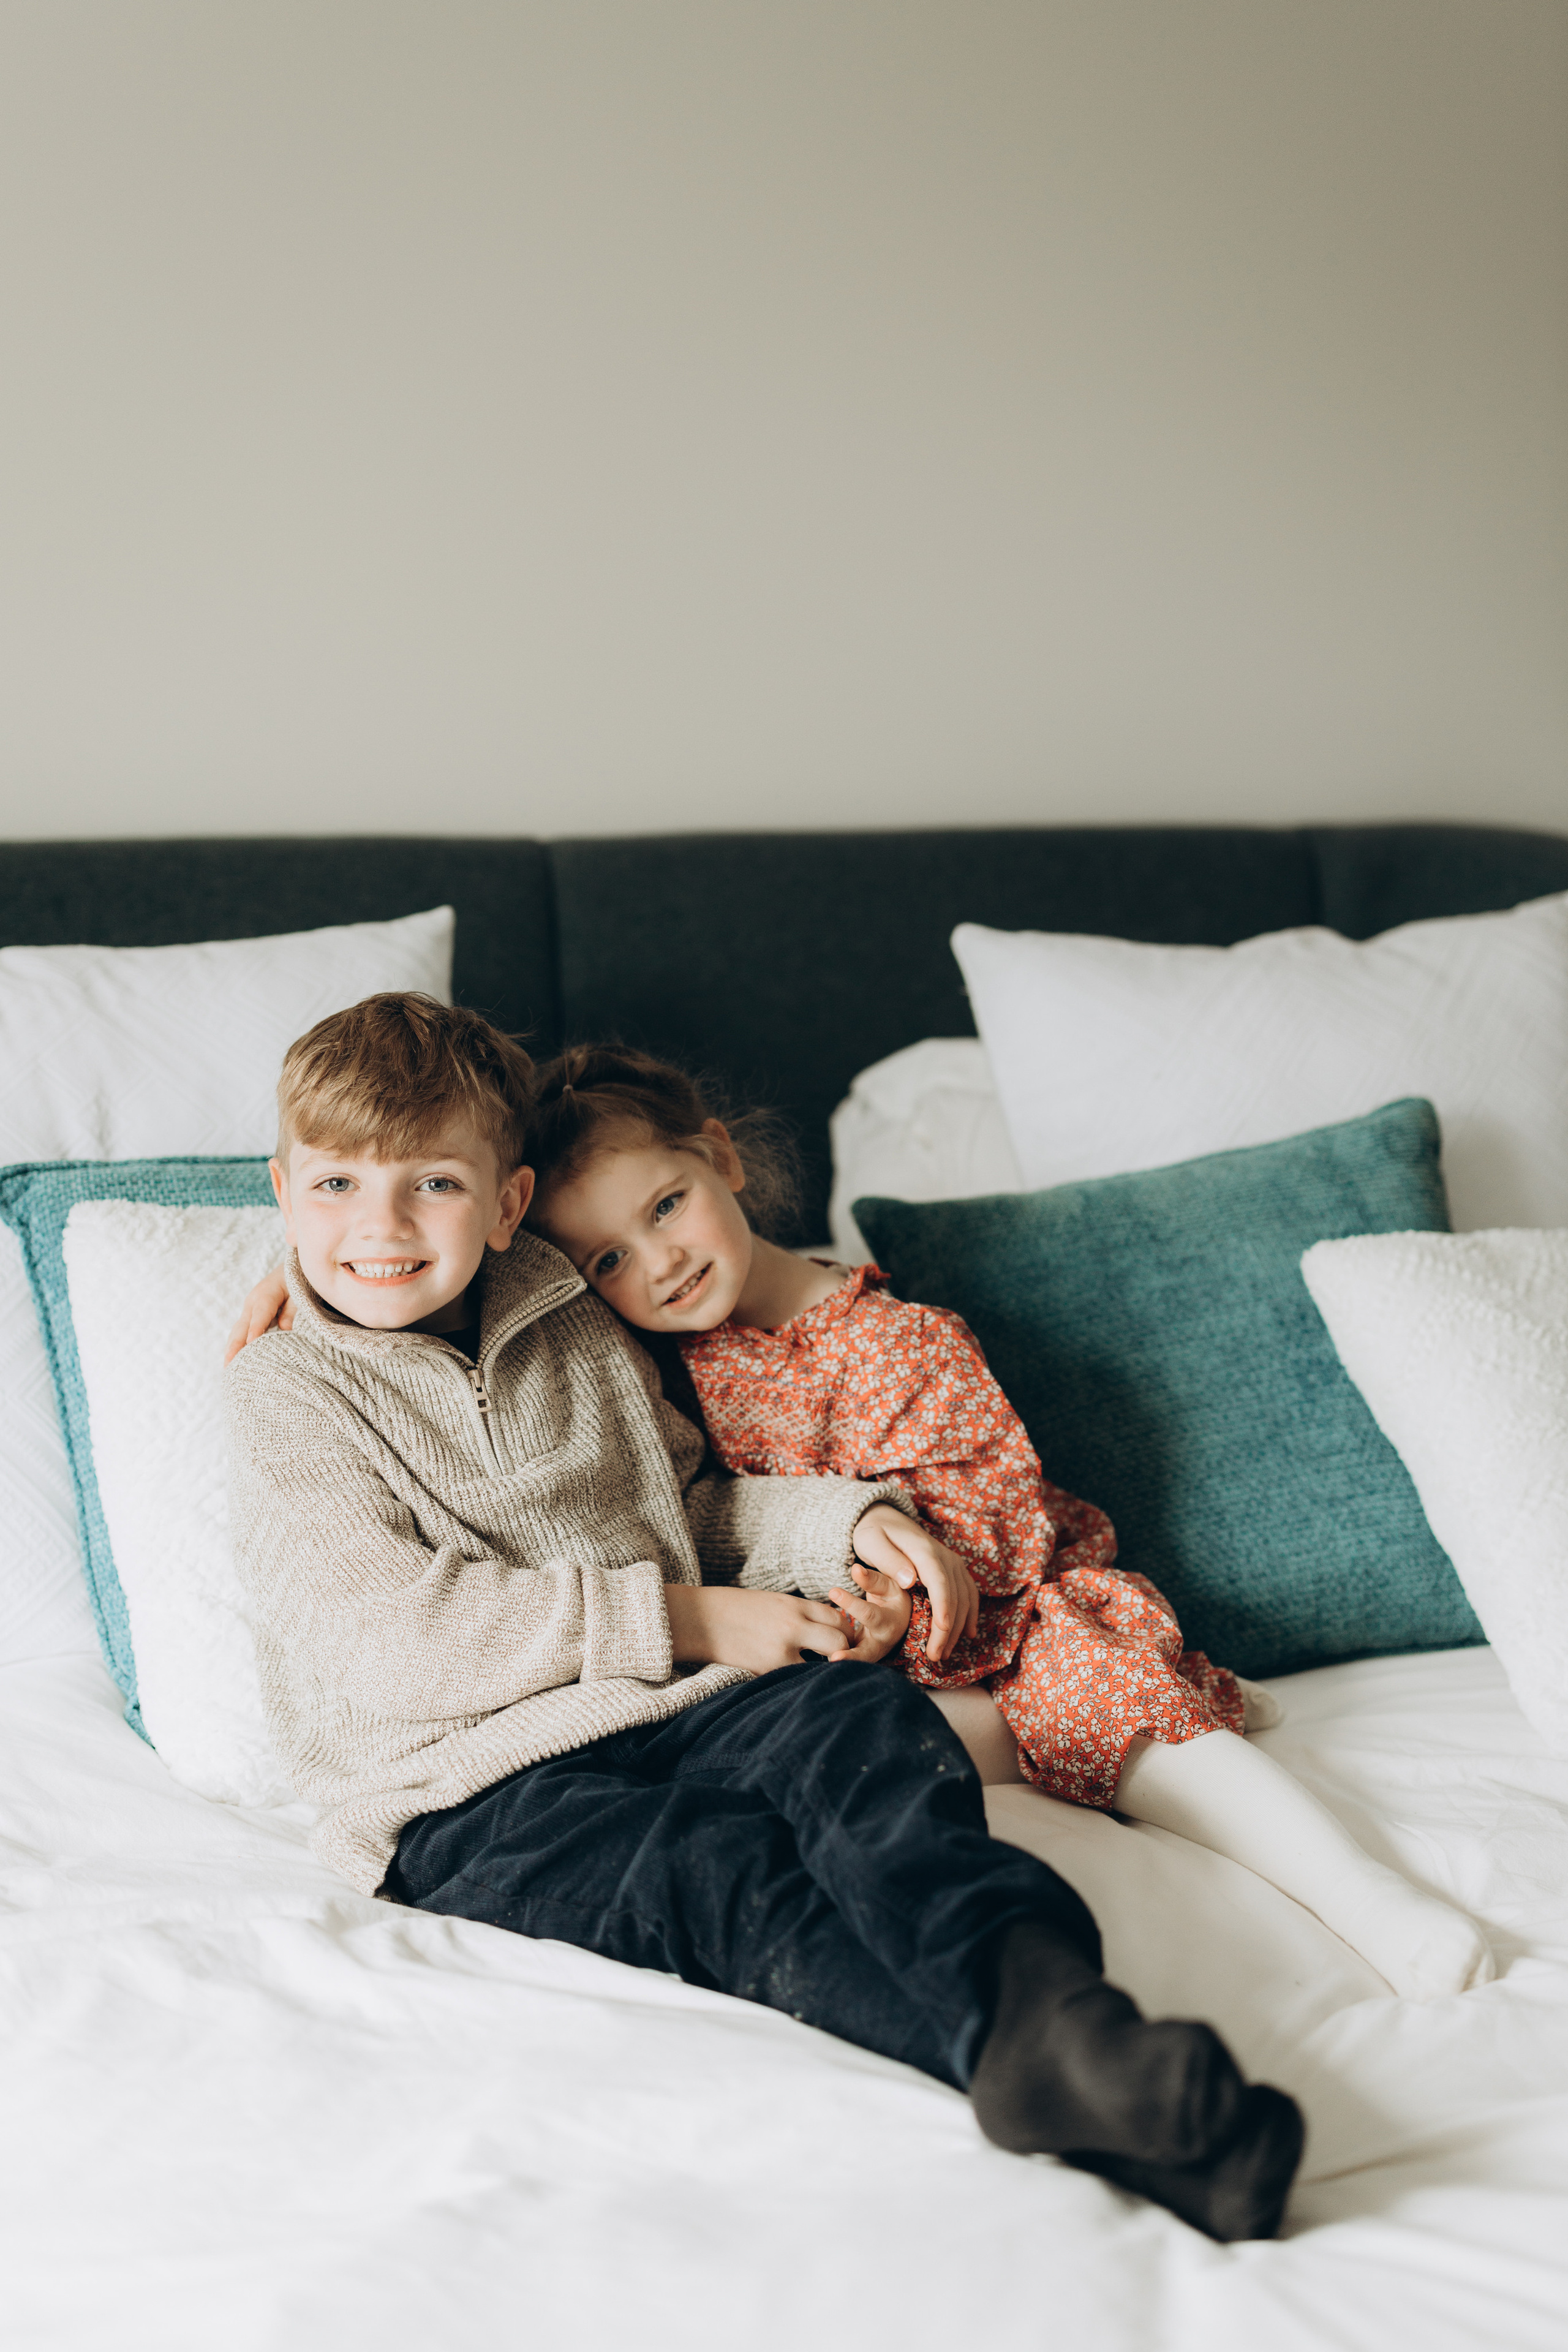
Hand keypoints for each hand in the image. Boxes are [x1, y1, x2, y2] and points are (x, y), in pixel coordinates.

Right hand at [224, 1264, 292, 1364]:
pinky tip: (234, 1358)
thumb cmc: (295, 1280)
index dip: (254, 1330)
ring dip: (231, 1347)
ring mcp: (248, 1309)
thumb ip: (291, 1310)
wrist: (289, 1268)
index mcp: (265, 1295)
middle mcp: (252, 1303)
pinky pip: (241, 1330)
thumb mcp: (297, 1293)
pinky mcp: (249, 1314)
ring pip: (237, 1330)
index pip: (259, 1316)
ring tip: (227, 1367)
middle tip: (229, 1364)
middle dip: (235, 1345)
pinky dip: (236, 1343)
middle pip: (242, 1326)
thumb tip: (285, 1329)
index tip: (249, 1344)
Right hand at [664, 1584, 852, 1673]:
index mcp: (795, 1604)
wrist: (699, 1618)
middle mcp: (794, 1624)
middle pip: (841, 1639)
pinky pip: (797, 1679)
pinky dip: (801, 1684)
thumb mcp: (772, 1602)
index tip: (844, 1645)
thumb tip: (825, 1630)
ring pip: (826, 1663)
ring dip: (827, 1671)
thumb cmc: (734, 1609)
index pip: (839, 1618)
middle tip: (839, 1664)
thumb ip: (800, 1615)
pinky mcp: (768, 1668)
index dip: (847, 1633)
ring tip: (823, 1679)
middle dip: (845, 1653)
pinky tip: (796, 1687)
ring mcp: (782, 1647)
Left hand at [824, 1563, 911, 1664]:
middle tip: (834, 1657)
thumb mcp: (888, 1586)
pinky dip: (837, 1664)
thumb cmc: (893, 1599)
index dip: (851, 1603)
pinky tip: (820, 1666)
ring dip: (843, 1666)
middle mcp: (881, 1642)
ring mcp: (871, 1654)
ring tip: (827, 1666)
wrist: (901, 1620)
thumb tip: (855, 1569)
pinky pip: (850, 1662)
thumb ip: (872, 1580)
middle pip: (866, 1653)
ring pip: (857, 1664)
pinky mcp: (861, 1659)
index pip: (869, 1614)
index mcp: (890, 1621)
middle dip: (851, 1656)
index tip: (832, 1591)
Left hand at [852, 1504, 979, 1663]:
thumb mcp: (870, 1542)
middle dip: (948, 1629)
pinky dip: (970, 1614)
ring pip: (965, 1597)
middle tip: (935, 1656)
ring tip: (945, 1653)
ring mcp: (951, 1561)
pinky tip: (968, 1634)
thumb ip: (888, 1560)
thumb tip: (911, 1580)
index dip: (943, 1608)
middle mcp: (943, 1555)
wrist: (883, 1517)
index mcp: (923, 1550)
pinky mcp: (953, 1568)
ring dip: (958, 1627)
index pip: (940, 1582)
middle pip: (954, 1595)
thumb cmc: (872, 1532)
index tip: (941, 1632)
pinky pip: (969, 1592)